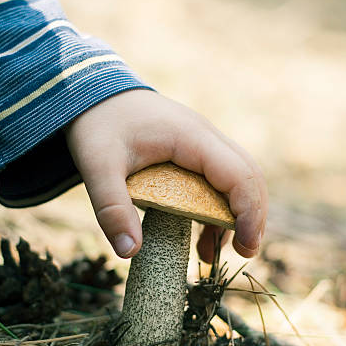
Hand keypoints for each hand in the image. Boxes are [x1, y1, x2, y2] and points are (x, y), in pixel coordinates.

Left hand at [64, 89, 267, 261]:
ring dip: (236, 213)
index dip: (249, 212)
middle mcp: (205, 136)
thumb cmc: (97, 124)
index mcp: (191, 138)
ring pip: (237, 177)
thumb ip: (112, 209)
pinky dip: (218, 207)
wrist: (92, 93)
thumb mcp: (97, 166)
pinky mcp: (192, 150)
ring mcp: (201, 141)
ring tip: (214, 253)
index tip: (246, 247)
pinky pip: (218, 178)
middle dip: (253, 215)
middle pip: (248, 175)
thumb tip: (130, 252)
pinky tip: (201, 236)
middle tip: (243, 253)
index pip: (239, 175)